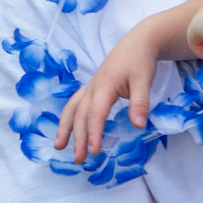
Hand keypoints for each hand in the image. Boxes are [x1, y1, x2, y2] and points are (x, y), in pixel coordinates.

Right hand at [54, 34, 160, 159]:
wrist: (137, 43)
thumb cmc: (140, 61)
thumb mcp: (144, 81)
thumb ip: (140, 103)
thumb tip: (138, 126)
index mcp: (104, 86)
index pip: (95, 114)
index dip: (93, 134)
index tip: (94, 152)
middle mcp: (92, 88)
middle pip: (81, 115)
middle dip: (78, 138)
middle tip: (79, 159)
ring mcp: (90, 87)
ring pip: (72, 109)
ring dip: (65, 128)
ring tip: (59, 146)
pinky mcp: (92, 88)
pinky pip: (75, 104)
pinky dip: (69, 118)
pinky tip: (67, 129)